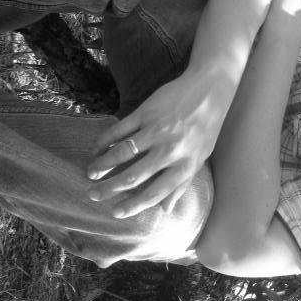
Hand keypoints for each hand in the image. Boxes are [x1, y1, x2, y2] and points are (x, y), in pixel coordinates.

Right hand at [86, 70, 226, 217]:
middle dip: (109, 189)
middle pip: (133, 176)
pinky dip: (105, 140)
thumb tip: (165, 210)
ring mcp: (157, 130)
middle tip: (93, 195)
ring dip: (103, 165)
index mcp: (185, 165)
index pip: (155, 193)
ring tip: (91, 173)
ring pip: (122, 153)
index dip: (133, 206)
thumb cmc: (206, 125)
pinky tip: (97, 147)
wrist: (209, 88)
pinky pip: (120, 129)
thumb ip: (182, 183)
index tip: (116, 213)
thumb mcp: (201, 157)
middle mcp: (170, 150)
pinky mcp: (147, 112)